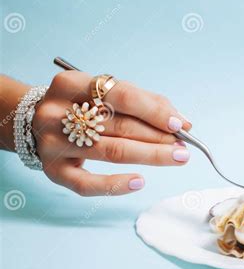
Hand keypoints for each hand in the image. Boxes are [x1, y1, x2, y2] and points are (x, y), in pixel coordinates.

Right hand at [32, 71, 191, 195]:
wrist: (34, 122)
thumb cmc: (82, 106)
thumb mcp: (104, 93)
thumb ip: (143, 102)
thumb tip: (182, 121)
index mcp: (70, 84)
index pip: (121, 95)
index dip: (154, 110)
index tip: (179, 124)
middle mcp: (57, 112)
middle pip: (120, 126)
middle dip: (158, 137)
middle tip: (184, 146)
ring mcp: (53, 143)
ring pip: (111, 152)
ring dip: (150, 156)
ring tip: (177, 158)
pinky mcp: (53, 171)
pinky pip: (87, 184)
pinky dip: (116, 185)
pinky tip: (140, 181)